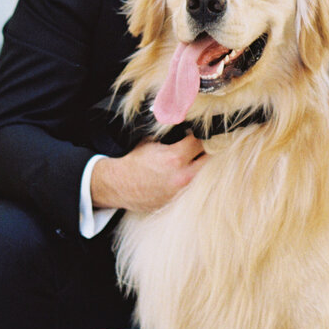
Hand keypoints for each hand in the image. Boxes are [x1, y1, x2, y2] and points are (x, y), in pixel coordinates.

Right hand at [90, 135, 204, 213]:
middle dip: (209, 150)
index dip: (202, 134)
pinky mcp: (177, 201)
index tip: (201, 132)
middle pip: (210, 159)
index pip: (202, 141)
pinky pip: (194, 188)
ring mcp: (181, 192)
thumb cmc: (134, 161)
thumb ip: (171, 135)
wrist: (119, 185)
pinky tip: (189, 172)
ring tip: (198, 158)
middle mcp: (182, 177)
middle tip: (205, 144)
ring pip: (205, 175)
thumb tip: (187, 127)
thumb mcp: (151, 141)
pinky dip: (194, 179)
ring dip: (204, 165)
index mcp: (175, 158)